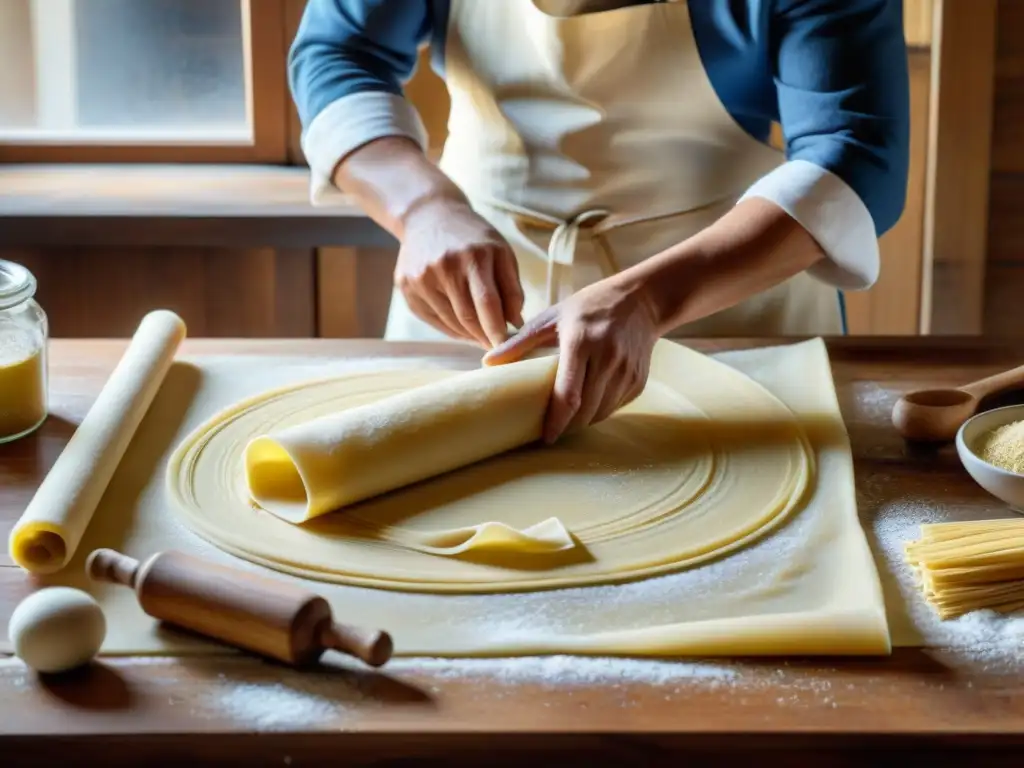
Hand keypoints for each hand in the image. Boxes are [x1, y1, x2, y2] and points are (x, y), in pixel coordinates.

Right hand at [396, 198, 523, 346]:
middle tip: (495, 345)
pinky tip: (461, 324)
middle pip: (467, 316)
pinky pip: (432, 319)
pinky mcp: (406, 286)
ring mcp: (421, 277)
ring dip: (468, 334)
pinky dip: (450, 327)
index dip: (497, 330)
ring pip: (450, 322)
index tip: (507, 348)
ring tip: (480, 333)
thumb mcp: (500, 252)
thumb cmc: (473, 238)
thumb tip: (515, 324)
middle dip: (484, 336)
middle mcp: (444, 266)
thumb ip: (512, 288)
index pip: (487, 302)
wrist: (428, 216)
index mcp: (474, 255)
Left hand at [482, 276, 658, 442]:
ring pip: (601, 413)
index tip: (544, 437)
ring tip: (567, 419)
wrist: (642, 300)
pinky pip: (615, 407)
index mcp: (582, 341)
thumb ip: (520, 341)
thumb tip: (488, 362)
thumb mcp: (553, 316)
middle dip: (567, 426)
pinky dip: (599, 411)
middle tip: (550, 431)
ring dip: (582, 422)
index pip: (568, 393)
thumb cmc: (590, 306)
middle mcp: (607, 357)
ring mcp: (627, 370)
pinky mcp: (639, 380)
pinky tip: (588, 403)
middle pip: (585, 410)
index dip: (555, 421)